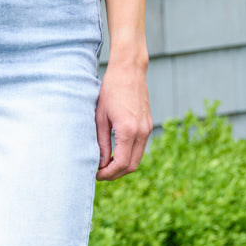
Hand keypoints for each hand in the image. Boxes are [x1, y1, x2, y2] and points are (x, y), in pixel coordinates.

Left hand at [95, 58, 151, 180]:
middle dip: (116, 173)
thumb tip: (101, 162)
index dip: (108, 173)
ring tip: (106, 164)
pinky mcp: (148, 124)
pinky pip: (140, 147)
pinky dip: (129, 155)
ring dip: (123, 165)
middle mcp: (142, 131)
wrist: (129, 70)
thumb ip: (101, 142)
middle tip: (100, 173)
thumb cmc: (110, 90)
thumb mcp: (100, 117)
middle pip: (132, 165)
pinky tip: (115, 152)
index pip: (121, 163)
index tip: (96, 174)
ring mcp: (147, 128)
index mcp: (128, 130)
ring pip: (138, 158)